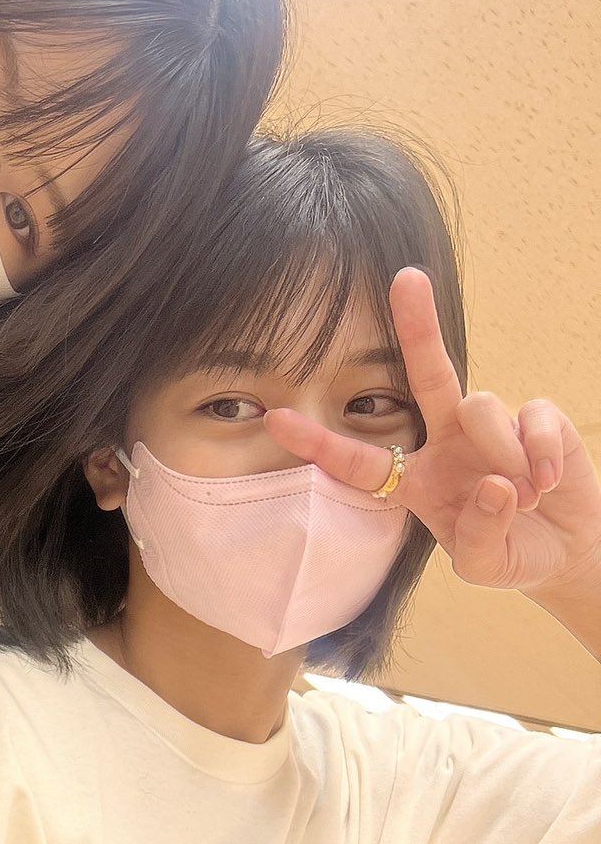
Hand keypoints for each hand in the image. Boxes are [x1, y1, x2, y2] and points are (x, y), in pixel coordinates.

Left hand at [263, 267, 600, 595]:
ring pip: (479, 406)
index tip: (276, 419)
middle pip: (425, 376)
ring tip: (525, 498)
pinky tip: (548, 483)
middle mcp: (447, 442)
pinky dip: (540, 454)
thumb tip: (495, 484)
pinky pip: (531, 418)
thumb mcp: (484, 565)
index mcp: (416, 481)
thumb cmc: (512, 553)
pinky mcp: (538, 419)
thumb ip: (479, 536)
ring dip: (502, 456)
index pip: (360, 463)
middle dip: (416, 326)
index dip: (320, 443)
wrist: (568, 551)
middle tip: (405, 278)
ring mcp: (491, 427)